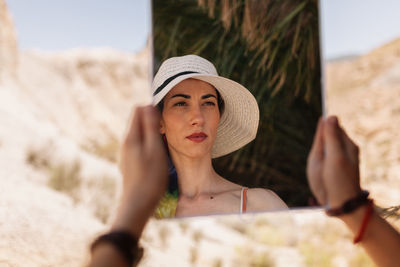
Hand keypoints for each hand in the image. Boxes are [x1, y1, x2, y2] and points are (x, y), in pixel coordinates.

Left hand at [113, 105, 167, 235]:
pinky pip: (142, 147)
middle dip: (154, 122)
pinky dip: (151, 146)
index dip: (153, 109)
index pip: (138, 109)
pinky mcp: (131, 163)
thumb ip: (151, 127)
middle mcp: (126, 143)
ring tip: (165, 146)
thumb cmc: (150, 177)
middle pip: (139, 122)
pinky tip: (160, 158)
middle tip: (169, 132)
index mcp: (131, 136)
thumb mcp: (155, 149)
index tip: (166, 119)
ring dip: (154, 135)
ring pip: (142, 135)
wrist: (137, 205)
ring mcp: (128, 154)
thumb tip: (148, 106)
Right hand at [307, 116, 361, 207]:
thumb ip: (330, 137)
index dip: (321, 132)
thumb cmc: (337, 180)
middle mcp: (346, 149)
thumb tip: (329, 116)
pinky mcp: (334, 165)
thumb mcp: (333, 157)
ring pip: (324, 146)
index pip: (332, 126)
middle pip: (328, 136)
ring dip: (318, 152)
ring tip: (321, 168)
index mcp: (348, 144)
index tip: (320, 147)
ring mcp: (340, 157)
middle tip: (320, 161)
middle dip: (319, 143)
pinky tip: (320, 170)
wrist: (342, 203)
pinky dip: (318, 159)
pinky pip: (324, 155)